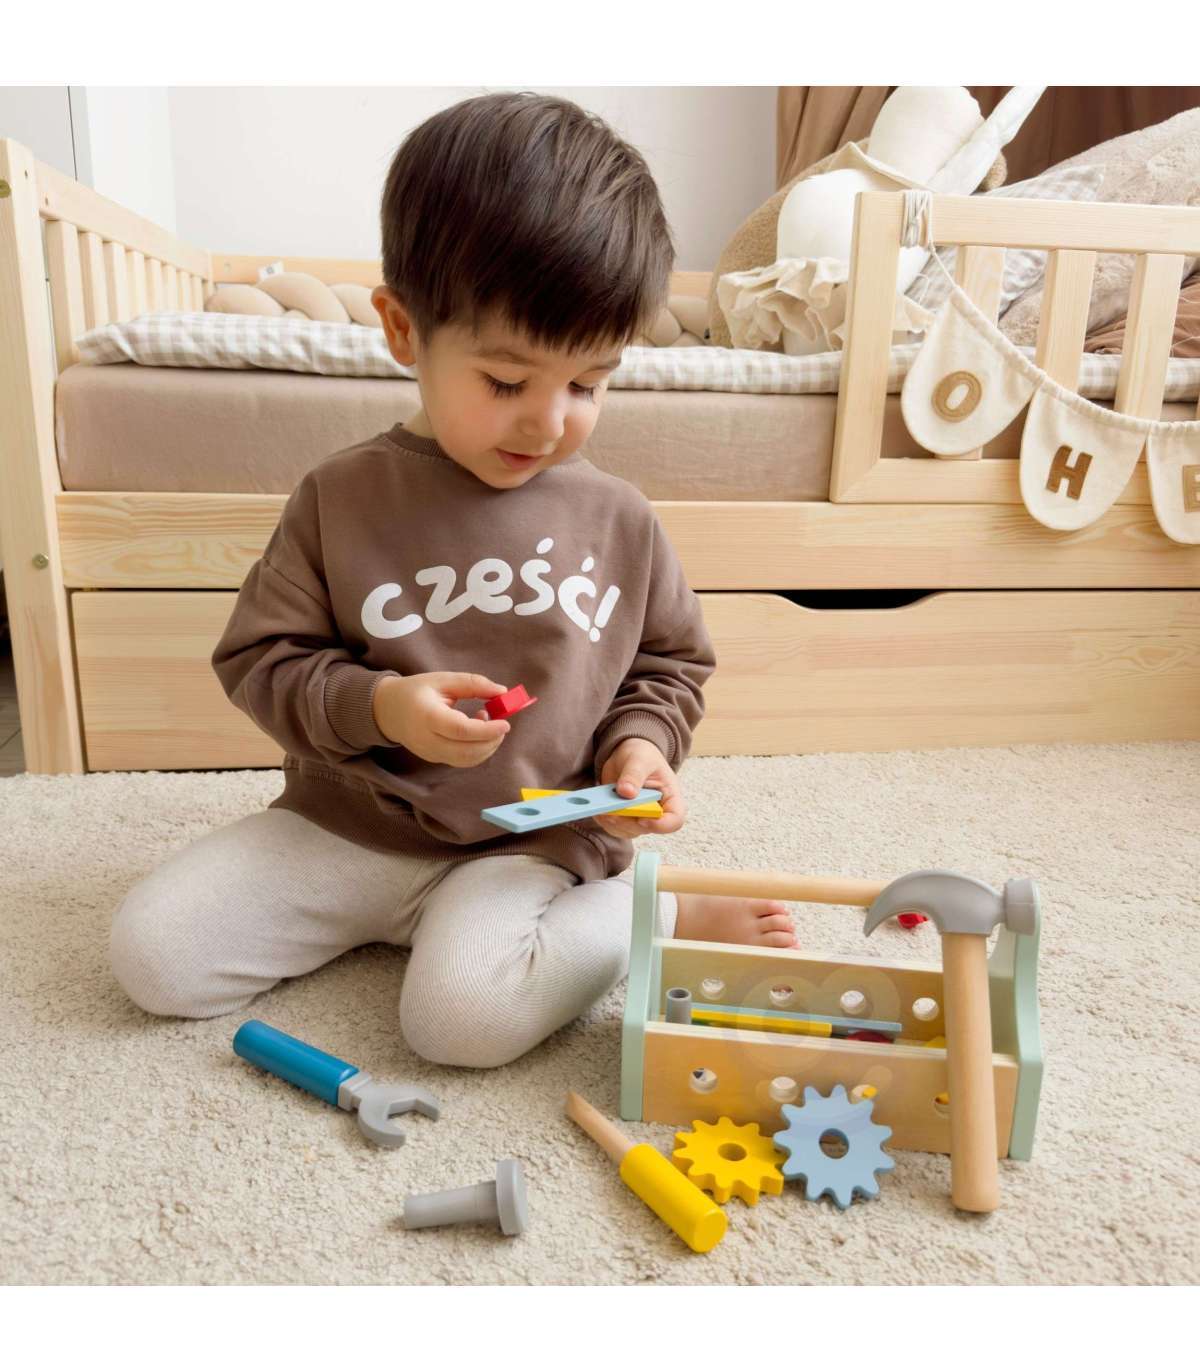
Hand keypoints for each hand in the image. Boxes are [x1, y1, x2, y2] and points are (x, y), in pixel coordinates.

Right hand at [372, 672, 510, 766]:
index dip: (487, 730)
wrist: (388, 710)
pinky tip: (476, 732)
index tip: (505, 722)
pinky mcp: (434, 759)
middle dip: (492, 741)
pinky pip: (462, 761)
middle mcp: (427, 740)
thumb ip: (473, 683)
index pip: (461, 730)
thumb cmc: (417, 691)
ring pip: (467, 760)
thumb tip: (502, 691)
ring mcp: (430, 753)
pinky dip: (478, 750)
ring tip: (485, 722)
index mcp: (428, 716)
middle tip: (501, 723)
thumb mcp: (443, 679)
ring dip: (487, 746)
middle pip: (466, 751)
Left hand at [595, 738, 685, 838]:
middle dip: (626, 820)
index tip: (642, 819)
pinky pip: (614, 828)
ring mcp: (640, 818)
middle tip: (611, 808)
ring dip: (612, 821)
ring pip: (627, 830)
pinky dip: (603, 820)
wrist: (627, 758)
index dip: (661, 825)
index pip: (675, 820)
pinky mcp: (624, 820)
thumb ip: (634, 774)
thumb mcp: (640, 759)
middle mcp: (657, 812)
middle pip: (646, 828)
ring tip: (600, 806)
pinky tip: (596, 807)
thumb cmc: (641, 756)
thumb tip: (626, 792)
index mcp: (671, 798)